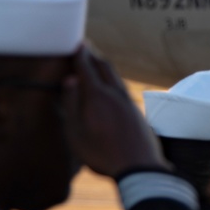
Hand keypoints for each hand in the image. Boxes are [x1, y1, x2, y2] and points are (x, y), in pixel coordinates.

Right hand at [62, 45, 166, 177]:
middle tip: (86, 47)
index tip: (76, 43)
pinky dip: (114, 80)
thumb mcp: (76, 132)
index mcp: (98, 96)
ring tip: (98, 63)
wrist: (139, 166)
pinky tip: (113, 87)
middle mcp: (116, 94)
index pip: (87, 68)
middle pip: (105, 67)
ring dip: (105, 67)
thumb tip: (70, 80)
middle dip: (94, 55)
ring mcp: (129, 102)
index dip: (80, 55)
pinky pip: (122, 89)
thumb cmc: (101, 153)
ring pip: (116, 77)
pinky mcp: (137, 112)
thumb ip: (72, 104)